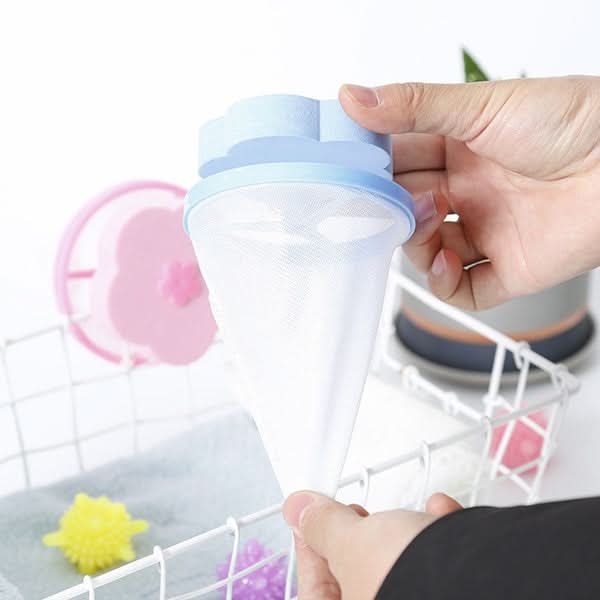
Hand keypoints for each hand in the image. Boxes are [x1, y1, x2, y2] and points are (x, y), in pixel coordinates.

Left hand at [283, 491, 461, 598]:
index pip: (315, 592)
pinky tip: (441, 515)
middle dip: (361, 541)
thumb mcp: (352, 543)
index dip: (311, 550)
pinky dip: (440, 538)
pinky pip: (439, 569)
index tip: (311, 519)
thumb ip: (321, 525)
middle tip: (355, 516)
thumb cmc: (414, 578)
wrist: (498, 581)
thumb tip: (298, 510)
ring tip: (409, 515)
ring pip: (402, 571)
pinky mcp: (459, 591)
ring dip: (406, 534)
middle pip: (360, 578)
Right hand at [339, 77, 599, 309]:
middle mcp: (469, 192)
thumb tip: (353, 97)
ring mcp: (486, 231)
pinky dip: (444, 284)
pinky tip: (446, 262)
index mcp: (459, 149)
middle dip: (390, 208)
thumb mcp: (480, 105)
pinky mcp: (508, 269)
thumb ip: (413, 106)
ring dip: (415, 243)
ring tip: (430, 219)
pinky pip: (462, 290)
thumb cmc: (571, 122)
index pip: (398, 162)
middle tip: (381, 200)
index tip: (349, 169)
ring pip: (426, 252)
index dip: (373, 168)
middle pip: (408, 209)